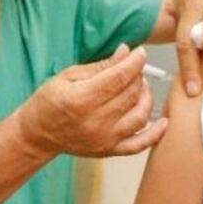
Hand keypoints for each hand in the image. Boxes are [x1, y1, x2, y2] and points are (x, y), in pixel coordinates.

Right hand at [19, 45, 168, 157]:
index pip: (119, 77)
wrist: (38, 134)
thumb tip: (125, 52)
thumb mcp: (67, 76)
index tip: (140, 53)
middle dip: (138, 76)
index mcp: (81, 100)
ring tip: (140, 88)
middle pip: (131, 94)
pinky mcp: (109, 151)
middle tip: (134, 69)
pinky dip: (155, 134)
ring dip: (146, 97)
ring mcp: (104, 139)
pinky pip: (139, 145)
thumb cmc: (48, 103)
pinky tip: (164, 122)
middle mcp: (95, 121)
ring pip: (140, 116)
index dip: (134, 62)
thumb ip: (100, 66)